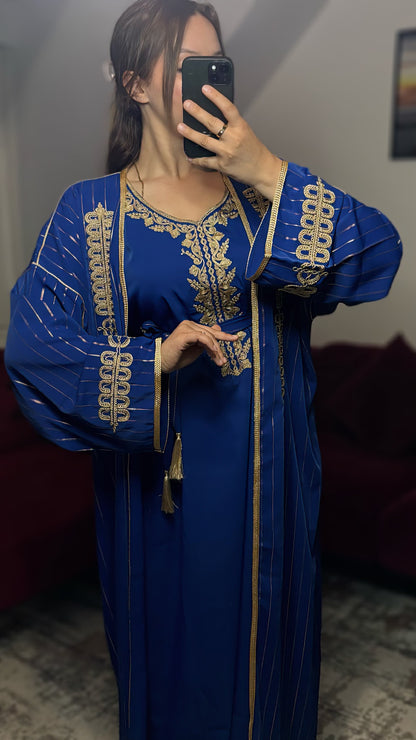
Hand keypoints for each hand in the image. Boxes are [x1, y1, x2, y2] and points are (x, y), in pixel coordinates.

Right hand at [160, 320, 237, 373]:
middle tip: (223, 360)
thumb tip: (218, 330)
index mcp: (191, 327)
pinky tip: (213, 352)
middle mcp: (189, 324)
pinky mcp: (184, 335)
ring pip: (208, 336)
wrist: (161, 363)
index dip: (223, 335)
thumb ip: (206, 341)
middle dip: (219, 348)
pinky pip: (201, 337)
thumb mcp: (196, 349)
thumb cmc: (177, 357)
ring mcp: (186, 328)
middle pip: (211, 334)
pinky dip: (209, 344)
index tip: (235, 338)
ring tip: (219, 361)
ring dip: (216, 350)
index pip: (210, 331)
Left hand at [177, 85, 281, 200]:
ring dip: (190, 133)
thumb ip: (232, 125)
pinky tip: (189, 156)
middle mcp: (233, 138)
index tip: (205, 88)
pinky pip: (205, 161)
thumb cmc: (254, 150)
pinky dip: (196, 159)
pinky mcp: (222, 165)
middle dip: (197, 112)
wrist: (262, 170)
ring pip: (204, 141)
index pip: (227, 108)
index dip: (216, 97)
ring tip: (180, 126)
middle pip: (211, 123)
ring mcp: (226, 152)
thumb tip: (215, 115)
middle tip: (186, 104)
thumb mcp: (246, 132)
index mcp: (240, 127)